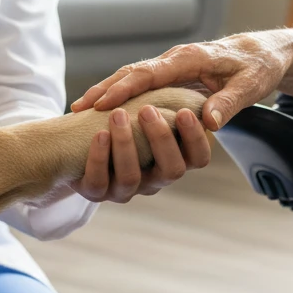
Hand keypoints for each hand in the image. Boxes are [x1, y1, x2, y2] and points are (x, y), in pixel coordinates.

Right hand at [70, 31, 292, 130]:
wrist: (264, 51)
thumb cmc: (258, 67)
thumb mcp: (251, 86)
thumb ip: (229, 102)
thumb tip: (208, 122)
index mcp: (191, 57)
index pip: (149, 73)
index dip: (123, 88)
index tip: (100, 103)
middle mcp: (176, 58)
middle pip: (131, 72)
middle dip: (103, 89)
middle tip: (77, 108)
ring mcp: (171, 64)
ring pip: (132, 75)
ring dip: (106, 90)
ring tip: (80, 108)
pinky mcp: (172, 72)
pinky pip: (140, 81)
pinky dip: (120, 91)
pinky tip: (105, 106)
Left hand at [70, 105, 210, 202]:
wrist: (82, 140)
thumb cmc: (131, 116)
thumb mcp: (156, 106)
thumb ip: (178, 101)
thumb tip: (209, 115)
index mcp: (175, 159)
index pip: (199, 158)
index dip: (195, 138)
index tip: (184, 112)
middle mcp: (155, 179)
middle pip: (171, 170)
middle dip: (161, 137)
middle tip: (148, 110)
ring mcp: (125, 188)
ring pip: (131, 177)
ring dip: (125, 144)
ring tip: (118, 114)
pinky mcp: (96, 191)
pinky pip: (98, 182)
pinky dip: (98, 158)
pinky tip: (98, 133)